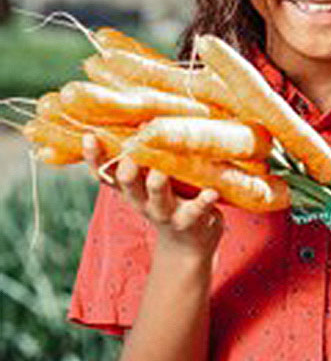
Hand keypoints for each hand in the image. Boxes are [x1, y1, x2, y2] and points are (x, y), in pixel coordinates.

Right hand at [82, 134, 222, 256]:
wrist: (188, 245)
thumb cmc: (168, 200)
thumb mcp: (149, 182)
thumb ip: (144, 157)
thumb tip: (141, 114)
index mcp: (130, 188)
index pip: (104, 173)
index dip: (94, 158)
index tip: (88, 136)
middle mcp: (142, 200)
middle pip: (128, 183)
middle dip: (127, 169)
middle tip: (129, 153)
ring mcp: (166, 212)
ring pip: (157, 195)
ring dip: (158, 182)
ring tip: (161, 170)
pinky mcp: (191, 220)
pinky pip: (196, 210)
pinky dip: (203, 201)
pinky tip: (211, 192)